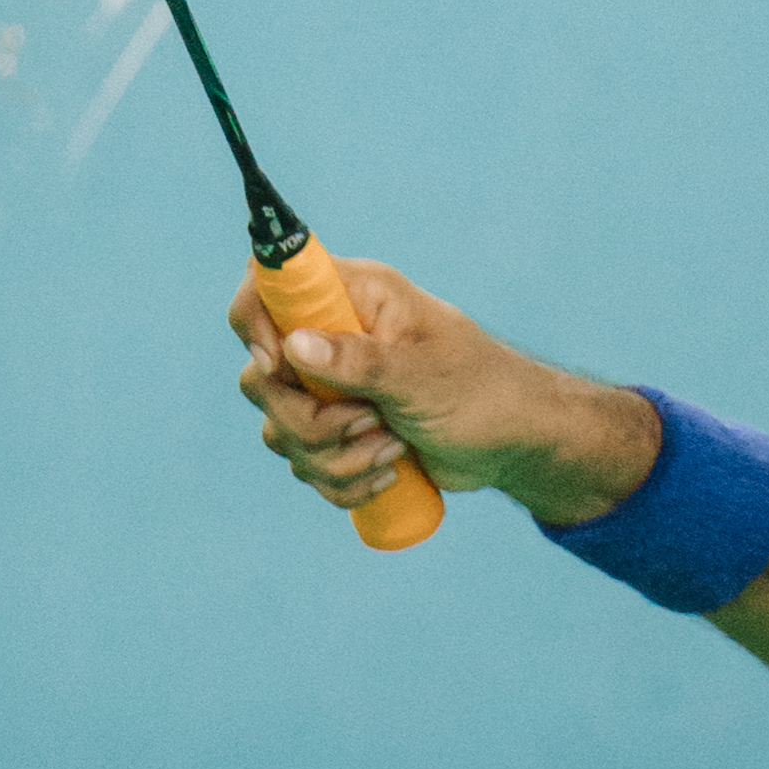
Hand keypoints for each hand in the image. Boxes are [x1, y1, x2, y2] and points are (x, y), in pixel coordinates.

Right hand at [229, 259, 657, 528]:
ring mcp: (328, 387)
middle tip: (373, 419)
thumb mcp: (423, 375)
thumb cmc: (482, 393)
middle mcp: (330, 336)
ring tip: (395, 447)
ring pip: (279, 431)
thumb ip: (359, 361)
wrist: (513, 444)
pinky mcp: (334, 432)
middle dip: (312, 421)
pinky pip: (303, 465)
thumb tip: (293, 345)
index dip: (256, 325)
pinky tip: (390, 471)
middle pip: (260, 378)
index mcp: (352, 297)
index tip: (280, 365)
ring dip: (337, 458)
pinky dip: (343, 481)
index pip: (266, 287)